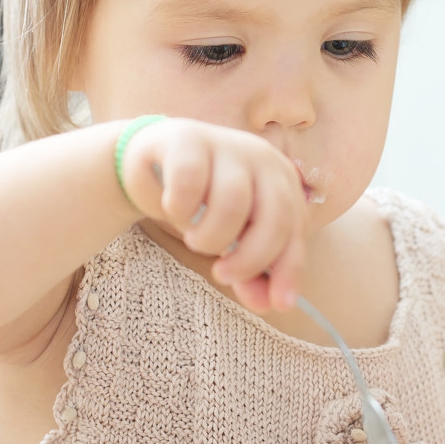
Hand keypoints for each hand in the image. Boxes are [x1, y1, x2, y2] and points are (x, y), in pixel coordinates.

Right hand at [119, 118, 307, 312]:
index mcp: (281, 179)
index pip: (295, 229)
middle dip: (251, 257)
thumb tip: (269, 304)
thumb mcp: (231, 240)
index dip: (288, 269)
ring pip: (232, 203)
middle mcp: (261, 156)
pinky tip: (174, 209)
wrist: (149, 165)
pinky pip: (190, 184)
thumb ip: (251, 270)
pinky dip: (181, 209)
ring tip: (195, 239)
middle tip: (223, 275)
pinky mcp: (187, 138)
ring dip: (210, 237)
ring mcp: (225, 143)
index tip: (277, 304)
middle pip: (274, 215)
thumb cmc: (200, 204)